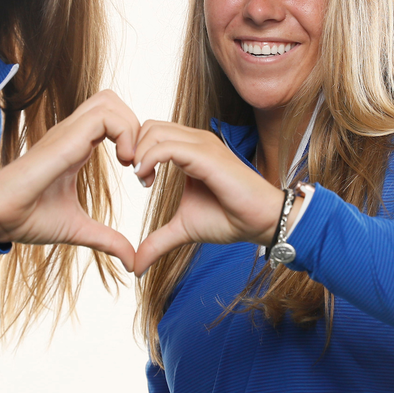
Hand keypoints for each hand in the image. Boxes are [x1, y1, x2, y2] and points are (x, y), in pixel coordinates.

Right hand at [0, 90, 137, 270]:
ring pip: (109, 101)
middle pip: (112, 101)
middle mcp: (73, 134)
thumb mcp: (78, 229)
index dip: (134, 140)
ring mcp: (67, 133)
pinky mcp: (65, 139)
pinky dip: (124, 133)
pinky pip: (103, 116)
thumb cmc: (28, 218)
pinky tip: (123, 163)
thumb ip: (107, 240)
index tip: (140, 175)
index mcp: (76, 147)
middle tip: (138, 164)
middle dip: (135, 127)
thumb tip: (131, 261)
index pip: (111, 119)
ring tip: (130, 162)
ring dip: (130, 127)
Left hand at [131, 121, 284, 275]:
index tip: (139, 178)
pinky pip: (166, 147)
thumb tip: (136, 266)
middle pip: (149, 126)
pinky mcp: (206, 156)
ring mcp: (202, 145)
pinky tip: (149, 182)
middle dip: (132, 148)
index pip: (152, 131)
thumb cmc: (229, 219)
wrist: (261, 222)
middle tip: (137, 177)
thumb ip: (157, 241)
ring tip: (143, 180)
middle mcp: (196, 140)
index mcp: (191, 148)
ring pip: (153, 131)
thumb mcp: (183, 229)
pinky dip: (149, 160)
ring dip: (139, 154)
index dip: (137, 150)